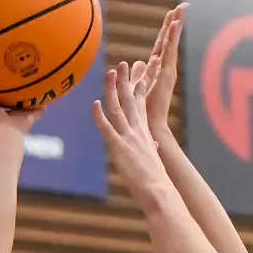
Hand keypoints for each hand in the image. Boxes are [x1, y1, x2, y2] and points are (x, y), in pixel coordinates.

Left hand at [92, 60, 173, 197]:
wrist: (157, 189)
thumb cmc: (155, 179)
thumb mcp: (153, 160)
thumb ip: (150, 149)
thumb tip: (154, 146)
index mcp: (145, 133)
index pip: (142, 107)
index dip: (139, 90)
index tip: (139, 76)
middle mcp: (137, 131)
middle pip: (131, 100)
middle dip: (127, 80)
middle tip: (124, 64)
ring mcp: (128, 137)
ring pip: (119, 108)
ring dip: (113, 89)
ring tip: (110, 72)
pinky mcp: (120, 147)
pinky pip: (107, 128)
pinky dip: (99, 115)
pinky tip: (94, 103)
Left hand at [144, 4, 184, 136]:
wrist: (150, 131)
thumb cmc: (145, 114)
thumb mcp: (139, 89)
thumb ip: (139, 75)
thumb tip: (137, 62)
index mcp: (159, 71)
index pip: (164, 46)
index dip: (168, 30)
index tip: (174, 14)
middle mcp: (165, 71)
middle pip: (169, 43)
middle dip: (175, 23)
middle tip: (182, 5)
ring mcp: (166, 74)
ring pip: (170, 46)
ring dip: (175, 28)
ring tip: (180, 11)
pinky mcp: (166, 75)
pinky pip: (168, 54)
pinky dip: (172, 39)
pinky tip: (174, 26)